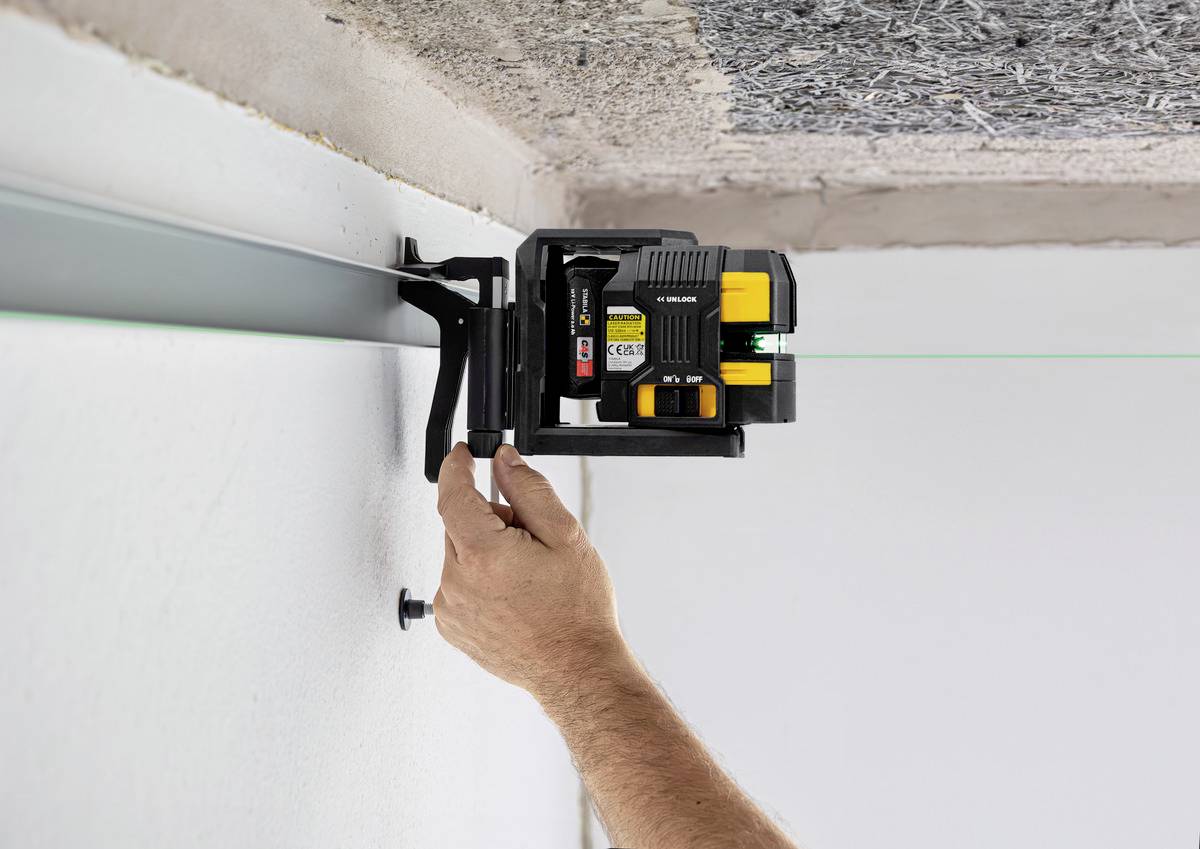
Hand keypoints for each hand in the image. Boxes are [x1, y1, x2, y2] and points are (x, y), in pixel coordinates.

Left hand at [433, 443, 624, 699]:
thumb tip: (505, 462)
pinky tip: (513, 595)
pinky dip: (478, 580)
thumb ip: (529, 490)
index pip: (453, 494)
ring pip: (459, 555)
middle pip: (459, 525)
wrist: (576, 669)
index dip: (456, 467)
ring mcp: (451, 608)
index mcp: (484, 554)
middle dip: (490, 519)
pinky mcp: (451, 627)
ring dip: (484, 551)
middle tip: (529, 539)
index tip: (462, 454)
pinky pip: (458, 585)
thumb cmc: (577, 612)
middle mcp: (458, 582)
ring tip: (525, 576)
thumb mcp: (565, 536)